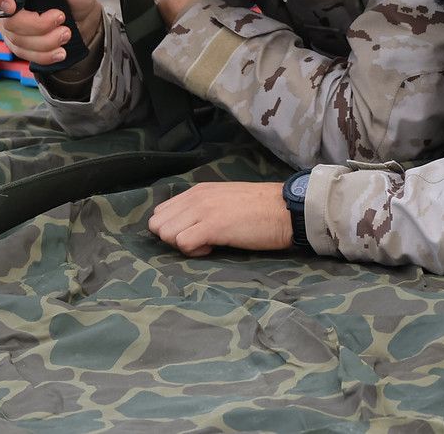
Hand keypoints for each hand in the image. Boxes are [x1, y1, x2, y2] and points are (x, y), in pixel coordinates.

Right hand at [0, 0, 104, 65]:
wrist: (81, 19)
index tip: (13, 6)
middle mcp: (10, 4)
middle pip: (10, 21)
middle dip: (38, 25)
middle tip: (61, 18)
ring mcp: (12, 26)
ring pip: (18, 40)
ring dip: (45, 42)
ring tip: (66, 34)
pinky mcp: (18, 44)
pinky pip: (24, 54)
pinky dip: (44, 55)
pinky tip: (59, 51)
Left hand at [149, 181, 292, 256]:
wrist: (285, 209)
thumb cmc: (260, 208)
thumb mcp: (224, 199)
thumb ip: (203, 207)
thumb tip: (187, 226)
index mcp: (198, 191)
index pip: (161, 212)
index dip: (172, 228)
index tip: (193, 233)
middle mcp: (196, 197)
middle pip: (158, 224)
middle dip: (172, 238)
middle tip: (196, 241)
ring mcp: (203, 210)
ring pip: (165, 233)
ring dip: (181, 245)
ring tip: (205, 244)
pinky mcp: (212, 226)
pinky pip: (182, 243)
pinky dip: (193, 252)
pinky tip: (211, 248)